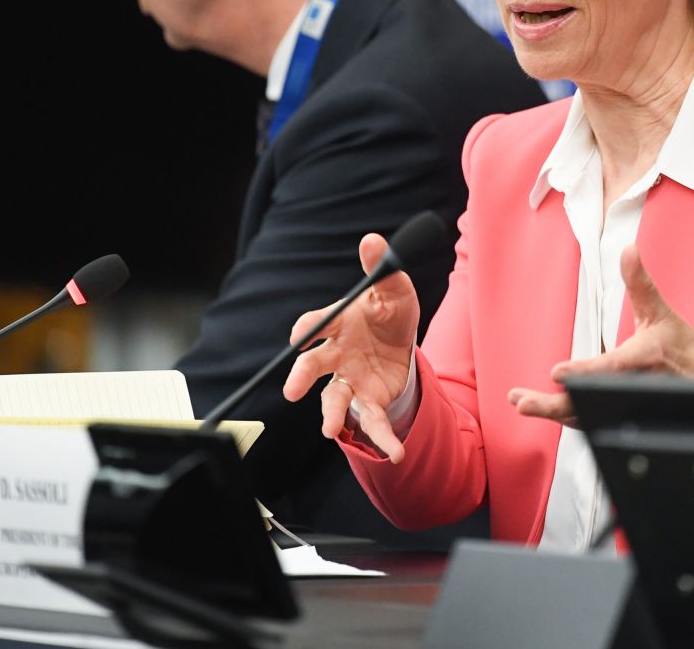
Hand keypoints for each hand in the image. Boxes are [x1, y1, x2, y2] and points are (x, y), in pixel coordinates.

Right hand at [282, 232, 419, 463]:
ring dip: (330, 416)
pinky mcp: (367, 400)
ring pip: (333, 399)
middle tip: (291, 389)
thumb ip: (382, 270)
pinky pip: (370, 421)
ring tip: (329, 431)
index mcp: (338, 323)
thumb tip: (372, 240)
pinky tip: (394, 454)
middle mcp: (335, 354)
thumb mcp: (394, 290)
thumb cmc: (388, 313)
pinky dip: (380, 439)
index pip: (315, 324)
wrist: (402, 342)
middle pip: (311, 365)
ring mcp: (348, 379)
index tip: (301, 334)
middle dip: (299, 376)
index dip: (306, 328)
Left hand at [509, 243, 693, 425]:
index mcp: (644, 358)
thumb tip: (629, 249)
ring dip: (552, 412)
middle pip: (592, 403)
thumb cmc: (678, 343)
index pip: (612, 367)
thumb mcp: (660, 311)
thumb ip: (639, 282)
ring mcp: (629, 407)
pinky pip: (593, 422)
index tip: (557, 373)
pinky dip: (566, 418)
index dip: (585, 372)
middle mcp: (635, 387)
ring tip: (520, 402)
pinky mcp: (624, 417)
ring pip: (588, 418)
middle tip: (523, 403)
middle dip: (555, 406)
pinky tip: (542, 409)